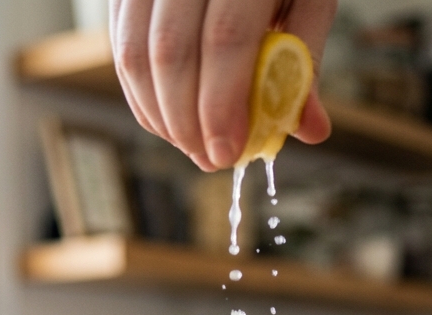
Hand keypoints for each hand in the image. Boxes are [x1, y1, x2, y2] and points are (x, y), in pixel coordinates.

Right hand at [109, 0, 336, 169]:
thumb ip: (305, 61)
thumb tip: (311, 130)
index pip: (225, 37)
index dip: (222, 104)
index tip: (228, 153)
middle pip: (172, 51)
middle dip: (187, 122)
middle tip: (209, 160)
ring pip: (134, 52)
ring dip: (160, 115)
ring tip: (191, 146)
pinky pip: (119, 44)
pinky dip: (140, 94)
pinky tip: (167, 120)